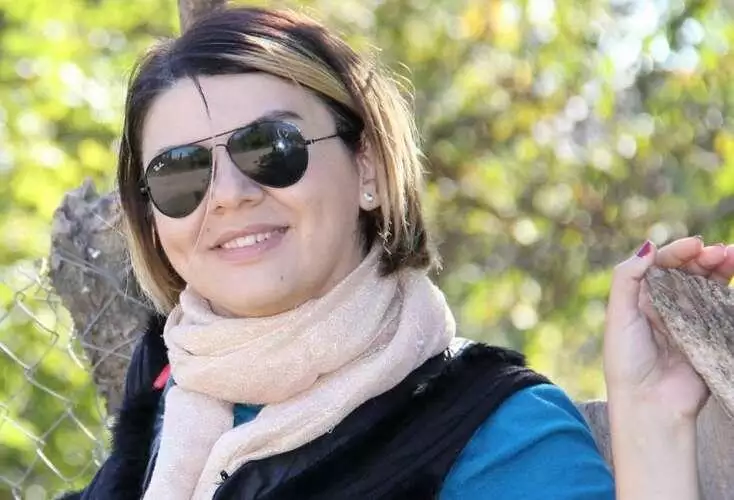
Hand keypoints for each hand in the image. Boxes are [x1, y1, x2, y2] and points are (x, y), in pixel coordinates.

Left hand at [604, 236, 733, 420]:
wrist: (650, 404)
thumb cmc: (627, 361)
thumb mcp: (618, 315)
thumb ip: (627, 278)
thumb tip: (648, 245)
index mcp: (642, 298)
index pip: (662, 265)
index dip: (678, 252)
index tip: (694, 245)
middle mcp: (667, 306)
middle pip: (689, 272)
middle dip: (703, 257)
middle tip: (716, 252)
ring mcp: (691, 322)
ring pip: (710, 287)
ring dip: (721, 269)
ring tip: (731, 257)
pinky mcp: (711, 338)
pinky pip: (724, 311)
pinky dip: (731, 293)